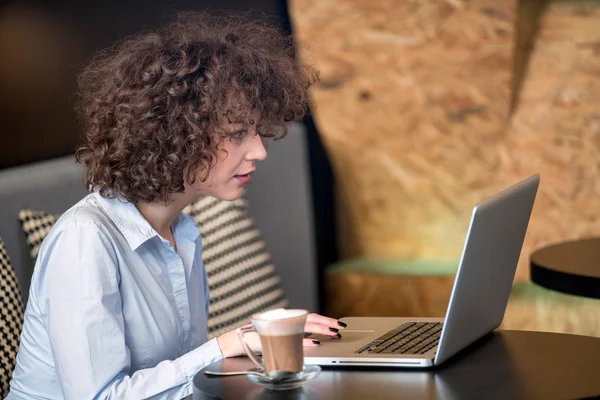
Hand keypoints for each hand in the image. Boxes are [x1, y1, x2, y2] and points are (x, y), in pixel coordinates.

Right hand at [217, 312, 346, 357]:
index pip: (308, 317)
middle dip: (326, 323)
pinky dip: (305, 342)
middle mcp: (283, 320)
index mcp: (286, 319)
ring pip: (304, 326)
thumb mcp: (277, 334)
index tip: (336, 323)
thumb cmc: (257, 338)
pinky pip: (293, 339)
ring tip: (332, 333)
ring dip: (320, 330)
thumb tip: (313, 338)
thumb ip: (293, 334)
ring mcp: (279, 327)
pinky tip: (316, 343)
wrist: (236, 340)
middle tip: (340, 326)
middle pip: (309, 319)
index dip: (323, 320)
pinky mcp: (274, 336)